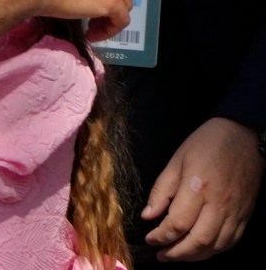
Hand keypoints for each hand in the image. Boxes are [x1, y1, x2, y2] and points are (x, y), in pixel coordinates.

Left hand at [142, 117, 263, 260]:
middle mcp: (218, 204)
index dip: (161, 236)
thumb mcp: (176, 161)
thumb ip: (161, 190)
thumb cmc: (206, 144)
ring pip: (216, 246)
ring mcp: (235, 211)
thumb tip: (147, 216)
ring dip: (195, 256)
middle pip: (198, 241)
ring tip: (177, 255)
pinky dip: (215, 250)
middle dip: (176, 253)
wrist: (243, 136)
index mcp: (197, 188)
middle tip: (161, 254)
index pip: (177, 223)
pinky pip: (231, 241)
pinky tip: (201, 249)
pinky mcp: (245, 214)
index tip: (150, 239)